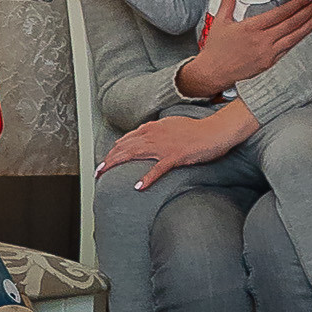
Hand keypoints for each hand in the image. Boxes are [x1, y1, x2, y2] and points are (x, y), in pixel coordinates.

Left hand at [98, 104, 249, 187]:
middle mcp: (153, 135)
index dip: (113, 150)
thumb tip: (144, 135)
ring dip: (115, 165)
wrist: (215, 131)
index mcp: (152, 128)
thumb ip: (156, 130)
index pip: (125, 139)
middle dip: (107, 159)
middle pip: (123, 147)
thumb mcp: (171, 125)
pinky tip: (138, 187)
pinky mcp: (175, 157)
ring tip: (104, 175)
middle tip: (97, 171)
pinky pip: (158, 169)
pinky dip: (147, 178)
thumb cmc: (196, 130)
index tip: (104, 161)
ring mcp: (163, 146)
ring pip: (133, 154)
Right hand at [178, 0, 311, 95]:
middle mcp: (262, 40)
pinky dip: (300, 38)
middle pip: (292, 23)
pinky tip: (308, 30)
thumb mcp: (220, 19)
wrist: (213, 72)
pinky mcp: (270, 62)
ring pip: (295, 37)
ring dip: (310, 24)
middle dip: (309, 10)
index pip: (281, 13)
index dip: (297, 3)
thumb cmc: (216, 47)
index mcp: (251, 27)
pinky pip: (289, 48)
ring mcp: (268, 53)